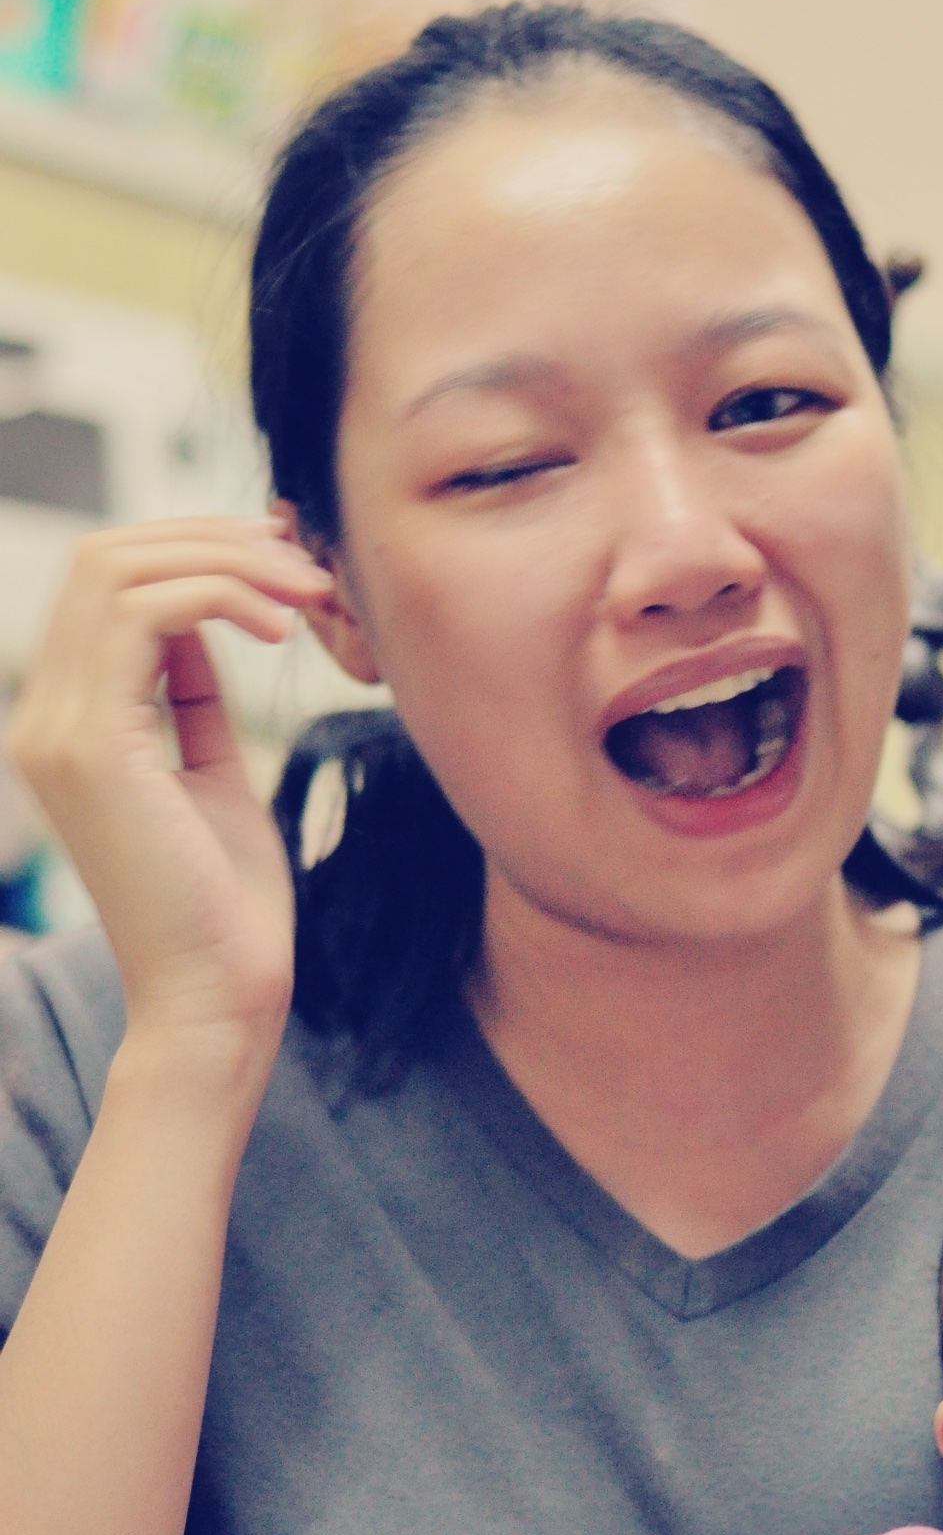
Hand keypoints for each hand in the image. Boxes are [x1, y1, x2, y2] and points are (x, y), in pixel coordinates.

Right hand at [5, 517, 333, 1055]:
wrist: (218, 995)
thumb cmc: (227, 902)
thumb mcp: (211, 773)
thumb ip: (189, 696)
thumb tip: (206, 616)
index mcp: (68, 721)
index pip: (105, 582)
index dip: (195, 549)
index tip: (282, 561)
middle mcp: (44, 717)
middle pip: (104, 556)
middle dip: (215, 539)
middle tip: (304, 565)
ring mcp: (57, 730)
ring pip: (119, 569)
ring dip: (229, 562)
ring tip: (305, 592)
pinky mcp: (93, 748)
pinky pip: (145, 614)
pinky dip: (221, 597)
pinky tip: (279, 628)